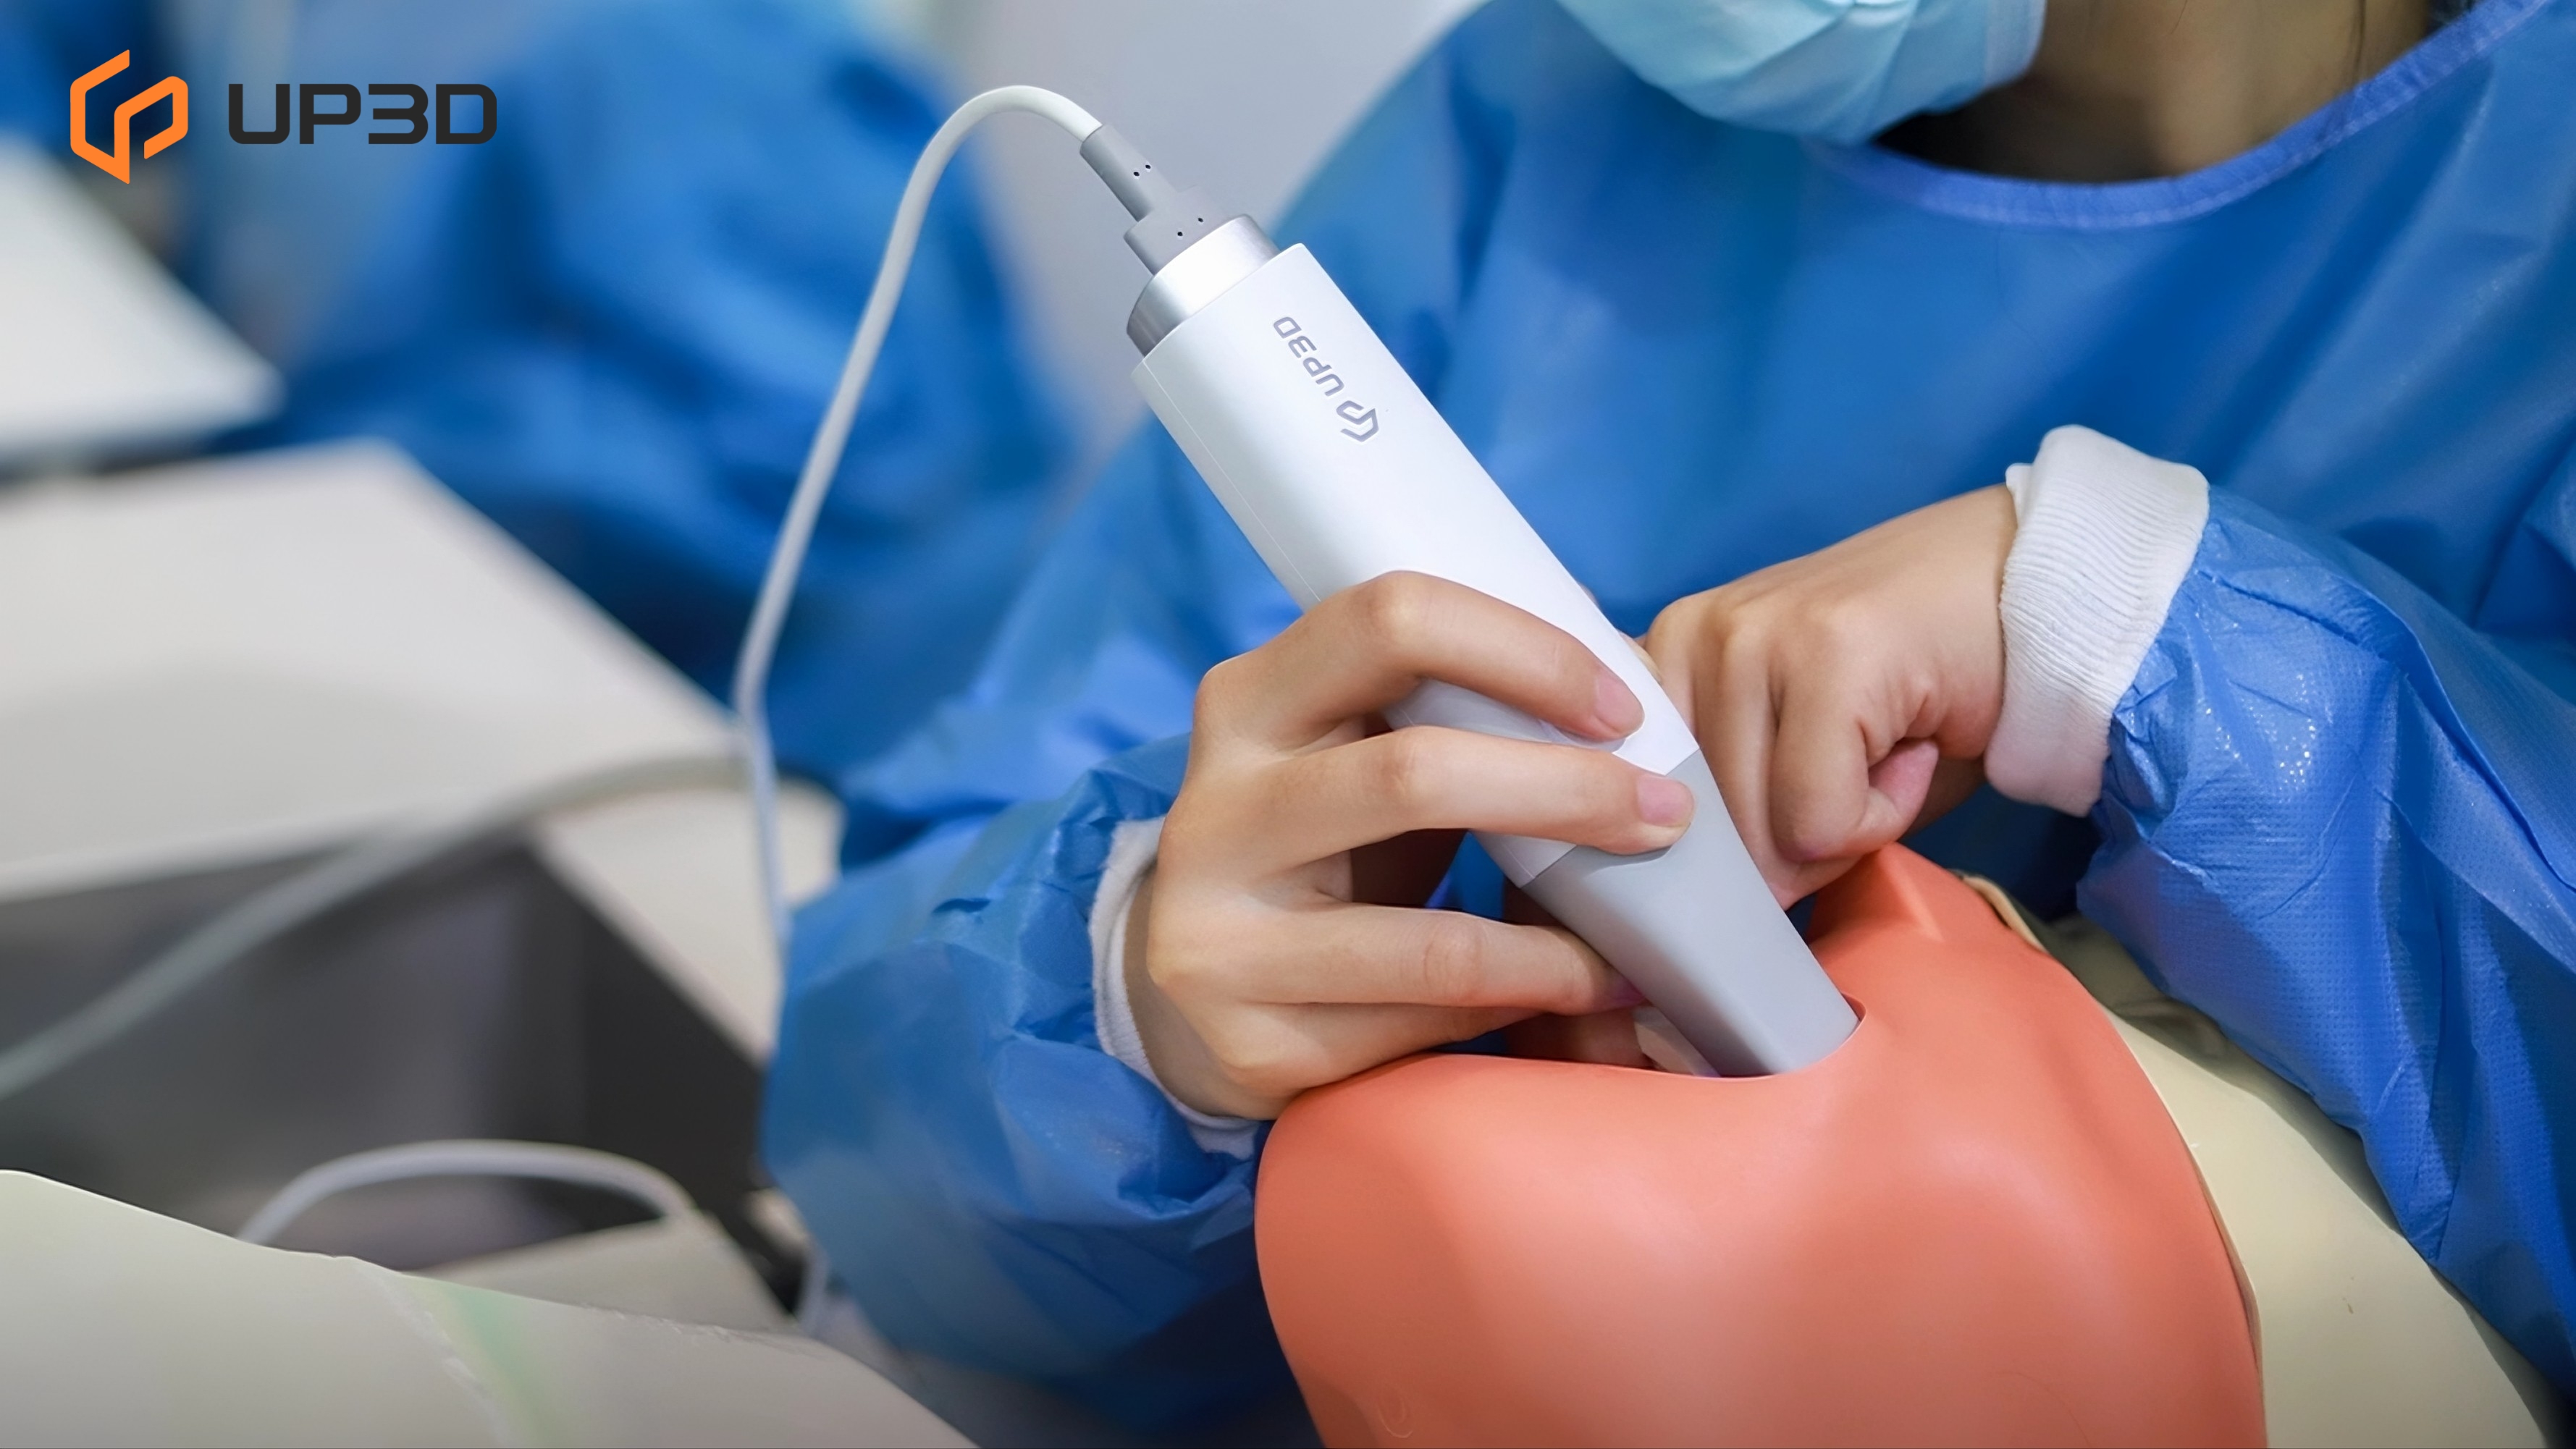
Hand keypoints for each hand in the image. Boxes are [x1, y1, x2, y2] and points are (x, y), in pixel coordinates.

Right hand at [1129, 572, 1691, 1118]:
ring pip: (1432, 943)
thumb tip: (1634, 704)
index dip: (1524, 652)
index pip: (1389, 620)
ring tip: (1637, 946)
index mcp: (1247, 702)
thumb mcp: (1353, 754)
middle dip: (1568, 791)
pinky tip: (1574, 993)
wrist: (1193, 990)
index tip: (1621, 708)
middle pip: (1415, 772)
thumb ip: (1448, 715)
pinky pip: (1423, 1027)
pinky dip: (1517, 1006)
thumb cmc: (1325, 845)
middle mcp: (1215, 812)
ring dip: (1562, 946)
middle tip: (1666, 815)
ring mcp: (1219, 938)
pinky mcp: (1252, 1045)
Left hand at [1644, 486, 2013, 904]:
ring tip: (1890, 746)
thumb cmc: (1918, 690)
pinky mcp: (1823, 653)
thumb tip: (1714, 912)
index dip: (1716, 851)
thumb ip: (1739, 819)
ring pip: (1760, 832)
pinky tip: (1913, 742)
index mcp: (1666, 656)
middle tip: (1865, 767)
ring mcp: (1751, 635)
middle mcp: (1691, 636)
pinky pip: (1818, 817)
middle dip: (1796, 843)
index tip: (1783, 820)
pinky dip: (1883, 813)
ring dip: (1847, 826)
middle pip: (1704, 832)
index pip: (1637, 802)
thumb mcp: (1800, 756)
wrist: (2037, 597)